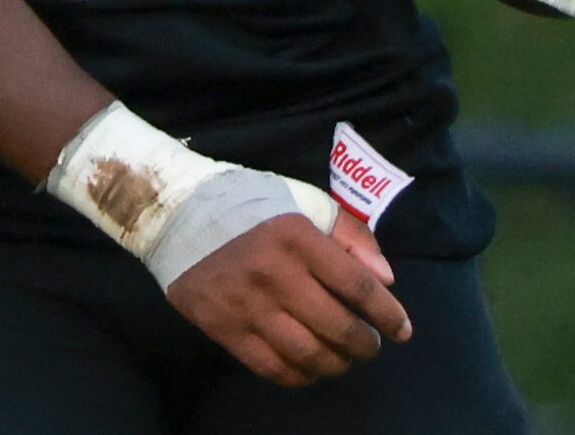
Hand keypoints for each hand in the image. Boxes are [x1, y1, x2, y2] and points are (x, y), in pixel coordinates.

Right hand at [44, 99, 405, 386]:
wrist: (172, 208)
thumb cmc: (244, 201)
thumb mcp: (300, 199)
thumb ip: (349, 233)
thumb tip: (386, 279)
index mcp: (297, 236)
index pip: (358, 286)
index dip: (388, 314)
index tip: (402, 330)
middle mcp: (274, 273)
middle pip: (338, 327)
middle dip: (365, 345)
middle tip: (371, 345)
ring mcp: (246, 303)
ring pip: (308, 354)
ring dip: (336, 363)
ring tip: (342, 358)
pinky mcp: (222, 325)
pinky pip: (271, 366)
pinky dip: (299, 375)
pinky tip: (308, 367)